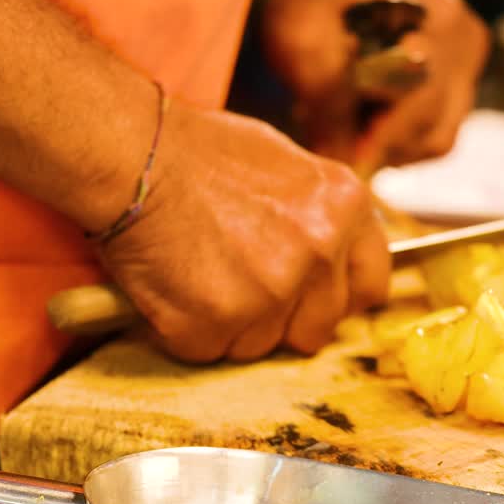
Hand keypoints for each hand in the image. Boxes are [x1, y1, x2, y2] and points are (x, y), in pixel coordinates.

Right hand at [90, 100, 390, 363]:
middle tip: (242, 286)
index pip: (371, 286)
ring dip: (231, 325)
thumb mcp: (289, 166)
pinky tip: (175, 288)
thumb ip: (322, 217)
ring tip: (201, 275)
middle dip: (283, 319)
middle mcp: (319, 253)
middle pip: (318, 329)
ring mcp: (270, 293)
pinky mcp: (216, 323)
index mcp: (345, 209)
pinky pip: (209, 350)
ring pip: (262, 345)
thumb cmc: (201, 152)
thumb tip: (335, 259)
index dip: (339, 297)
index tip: (315, 298)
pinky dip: (188, 331)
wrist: (132, 154)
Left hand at [262, 0, 489, 171]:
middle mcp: (463, 41)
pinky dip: (402, 136)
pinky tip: (370, 114)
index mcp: (433, 20)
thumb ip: (323, 98)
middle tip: (331, 134)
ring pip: (439, 138)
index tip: (338, 154)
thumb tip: (344, 164)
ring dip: (391, 144)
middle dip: (378, 144)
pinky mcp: (465, 77)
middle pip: (432, 129)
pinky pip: (440, 131)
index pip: (419, 104)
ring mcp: (470, 60)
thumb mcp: (300, 40)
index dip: (377, 141)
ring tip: (350, 119)